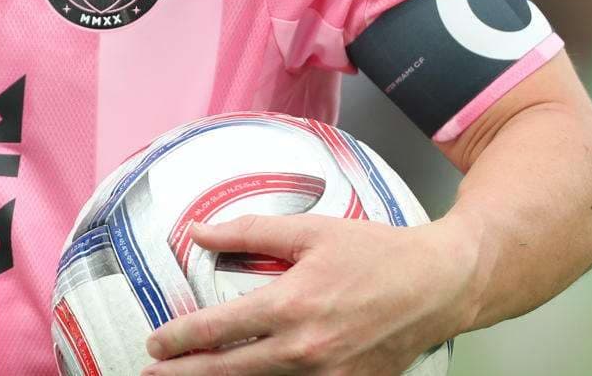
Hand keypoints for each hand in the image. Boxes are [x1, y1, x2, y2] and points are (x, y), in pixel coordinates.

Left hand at [141, 212, 478, 374]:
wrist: (438, 286)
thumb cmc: (377, 253)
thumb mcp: (311, 231)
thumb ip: (250, 233)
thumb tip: (200, 230)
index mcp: (291, 306)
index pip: (217, 330)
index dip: (178, 339)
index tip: (154, 343)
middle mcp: (305, 350)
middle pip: (228, 372)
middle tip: (152, 374)